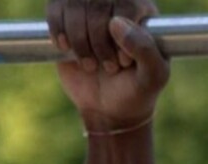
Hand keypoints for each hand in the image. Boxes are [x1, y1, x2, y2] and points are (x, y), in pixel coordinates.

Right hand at [46, 0, 169, 131]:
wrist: (109, 108)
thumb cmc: (136, 91)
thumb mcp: (153, 77)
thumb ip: (146, 50)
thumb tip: (115, 23)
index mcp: (141, 10)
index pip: (125, 3)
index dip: (119, 35)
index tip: (124, 62)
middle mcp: (115, 2)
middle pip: (97, 2)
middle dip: (99, 41)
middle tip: (109, 68)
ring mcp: (88, 6)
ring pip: (74, 4)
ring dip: (80, 41)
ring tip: (91, 65)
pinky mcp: (65, 14)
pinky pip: (54, 7)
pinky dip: (59, 32)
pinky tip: (68, 50)